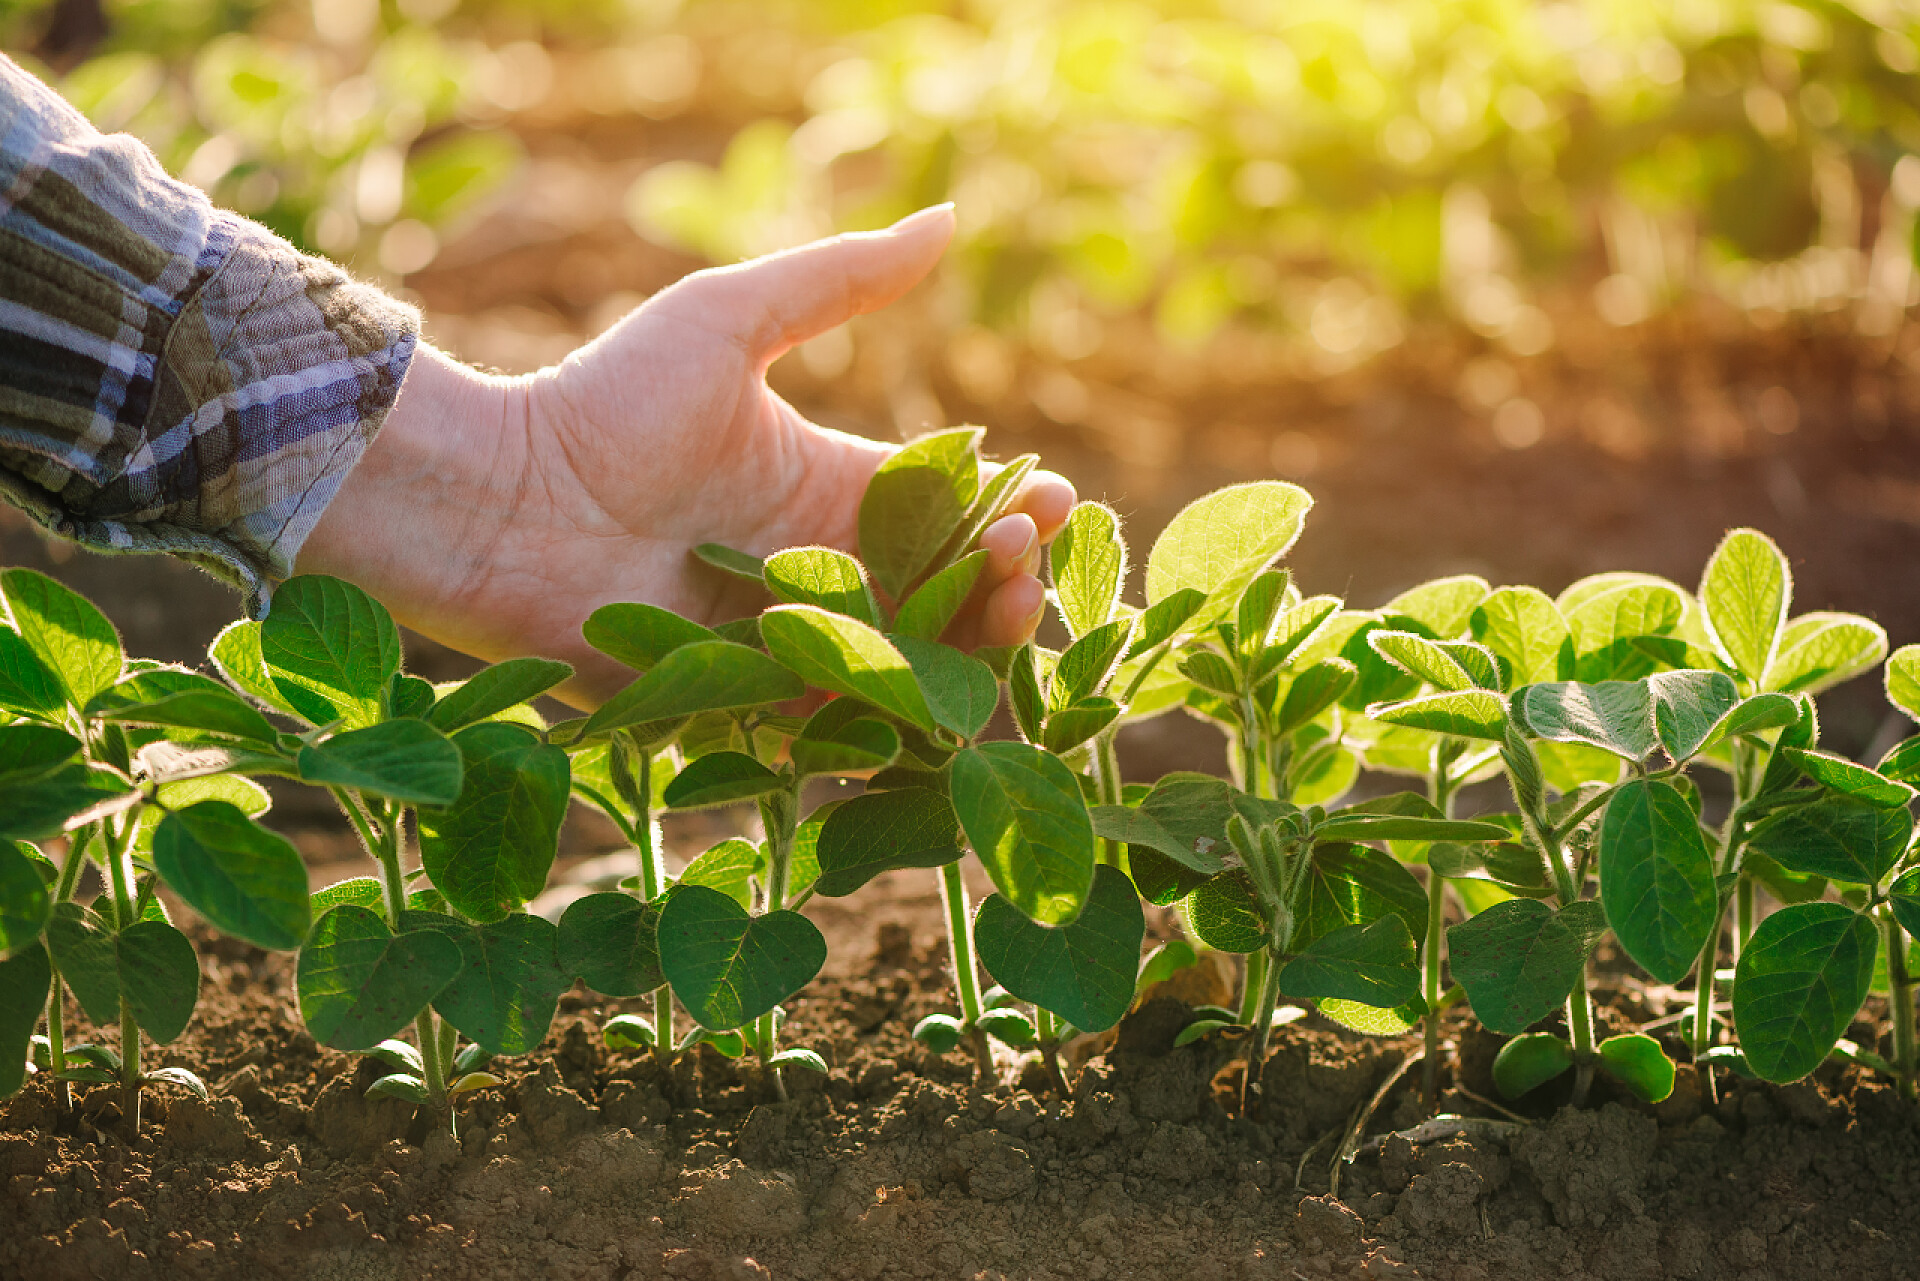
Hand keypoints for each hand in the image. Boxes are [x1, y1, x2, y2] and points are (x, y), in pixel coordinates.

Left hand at [303, 206, 1074, 708]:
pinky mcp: (755, 704)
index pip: (950, 508)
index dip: (1011, 507)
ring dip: (976, 644)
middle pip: (949, 592)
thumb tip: (949, 216)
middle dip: (1008, 577)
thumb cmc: (606, 404)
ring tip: (1006, 608)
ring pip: (915, 660)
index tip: (1051, 495)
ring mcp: (794, 640)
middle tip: (1024, 556)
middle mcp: (824, 569)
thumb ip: (838, 281)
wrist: (505, 504)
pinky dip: (903, 708)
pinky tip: (947, 688)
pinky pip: (845, 718)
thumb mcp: (728, 320)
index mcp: (832, 487)